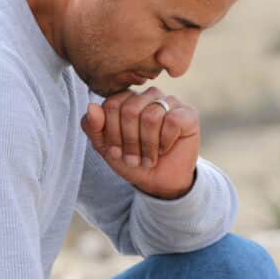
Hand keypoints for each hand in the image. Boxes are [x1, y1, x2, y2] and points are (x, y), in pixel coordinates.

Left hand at [80, 87, 199, 199]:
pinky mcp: (188, 114)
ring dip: (147, 145)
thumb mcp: (106, 148)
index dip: (112, 134)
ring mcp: (170, 102)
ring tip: (148, 159)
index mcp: (127, 99)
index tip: (117, 153)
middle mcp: (148, 96)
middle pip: (130, 110)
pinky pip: (172, 121)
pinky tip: (165, 148)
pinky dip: (165, 141)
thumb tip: (91, 106)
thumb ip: (94, 127)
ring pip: (151, 116)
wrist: (160, 182)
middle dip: (130, 141)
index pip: (111, 105)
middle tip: (134, 159)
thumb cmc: (133, 161)